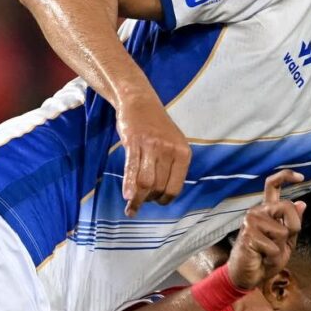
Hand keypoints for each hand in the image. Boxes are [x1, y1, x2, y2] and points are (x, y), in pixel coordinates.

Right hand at [117, 96, 191, 216]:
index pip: (175, 187)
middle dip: (149, 199)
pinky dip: (129, 185)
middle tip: (141, 202)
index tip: (156, 202)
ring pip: (146, 181)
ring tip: (131, 208)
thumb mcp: (173, 144)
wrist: (140, 102)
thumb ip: (172, 166)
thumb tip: (164, 193)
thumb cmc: (156, 126)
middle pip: (159, 187)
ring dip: (138, 199)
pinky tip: (127, 197)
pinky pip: (132, 169)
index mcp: (183, 153)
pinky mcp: (134, 142)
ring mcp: (152, 146)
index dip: (165, 199)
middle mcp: (170, 150)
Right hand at [227, 171, 305, 289]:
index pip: (273, 185)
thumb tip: (302, 203)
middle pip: (287, 207)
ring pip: (283, 230)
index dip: (286, 176)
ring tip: (267, 252)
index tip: (301, 177)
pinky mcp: (248, 233)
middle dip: (293, 228)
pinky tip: (261, 257)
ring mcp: (251, 220)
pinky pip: (274, 246)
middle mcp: (258, 211)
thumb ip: (293, 224)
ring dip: (280, 247)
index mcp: (267, 210)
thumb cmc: (266, 259)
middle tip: (281, 244)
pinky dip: (272, 256)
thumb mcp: (286, 242)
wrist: (248, 276)